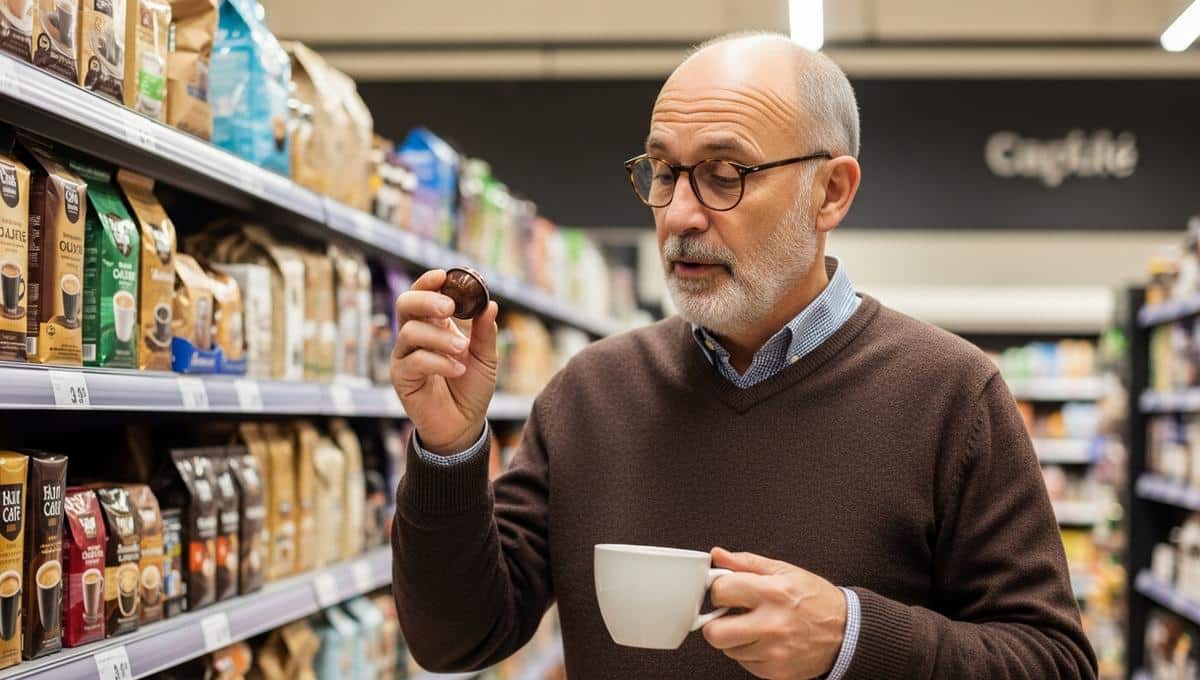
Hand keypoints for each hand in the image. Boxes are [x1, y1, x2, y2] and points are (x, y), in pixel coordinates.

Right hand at [391, 269, 499, 454]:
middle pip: (405, 304)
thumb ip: (485, 333)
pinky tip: (459, 370)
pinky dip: (438, 362)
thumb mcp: (486, 358)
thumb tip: (490, 304)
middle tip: (449, 307)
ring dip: (440, 338)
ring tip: (463, 350)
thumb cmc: (471, 388)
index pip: (423, 294)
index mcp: (434, 325)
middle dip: (426, 300)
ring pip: (410, 332)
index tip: (444, 275)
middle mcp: (414, 337)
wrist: (464, 425)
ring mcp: (405, 356)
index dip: (429, 282)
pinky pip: (414, 361)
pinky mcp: (401, 378)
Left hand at [702, 547, 846, 679]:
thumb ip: (746, 563)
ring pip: (728, 649)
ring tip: (757, 626)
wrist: (847, 632)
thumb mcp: (784, 570)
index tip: (728, 593)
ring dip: (736, 638)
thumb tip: (717, 555)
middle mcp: (772, 625)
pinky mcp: (776, 672)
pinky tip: (767, 641)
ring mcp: (774, 652)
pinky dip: (750, 652)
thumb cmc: (816, 599)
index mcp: (772, 593)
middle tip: (730, 615)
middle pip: (714, 633)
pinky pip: (744, 663)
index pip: (720, 592)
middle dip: (716, 623)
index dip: (720, 591)